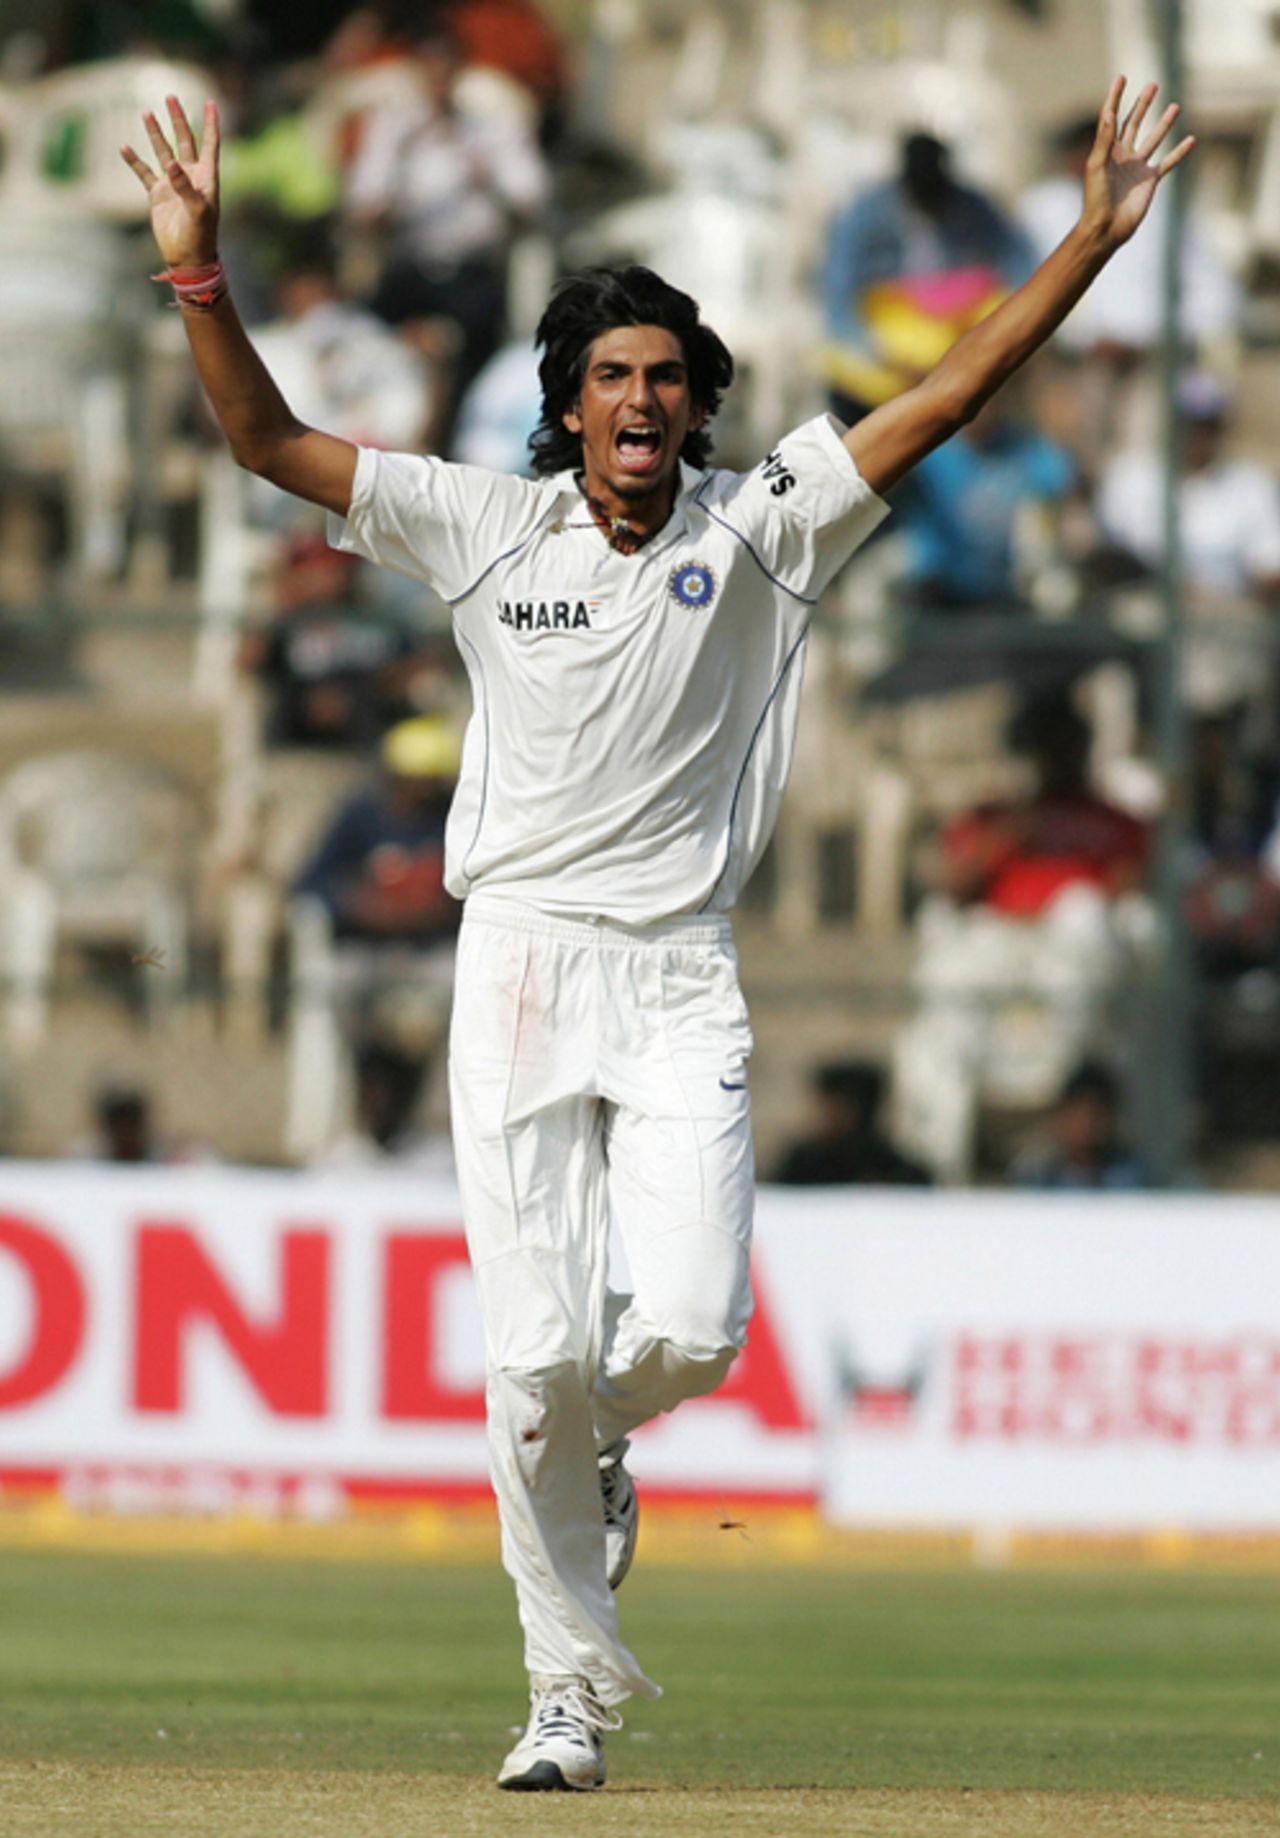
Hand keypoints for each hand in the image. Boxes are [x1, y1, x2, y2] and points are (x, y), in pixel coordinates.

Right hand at [120, 96, 220, 267]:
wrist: (187, 259)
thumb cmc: (200, 237)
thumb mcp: (197, 211)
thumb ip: (185, 186)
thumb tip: (172, 163)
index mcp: (206, 178)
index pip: (210, 144)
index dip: (211, 124)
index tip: (210, 102)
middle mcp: (190, 176)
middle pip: (185, 141)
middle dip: (178, 119)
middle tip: (171, 97)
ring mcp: (173, 184)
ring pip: (163, 152)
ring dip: (156, 134)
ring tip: (147, 113)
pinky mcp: (158, 195)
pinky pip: (144, 173)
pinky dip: (134, 161)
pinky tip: (124, 147)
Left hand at [1082, 76, 1195, 250]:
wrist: (1106, 227)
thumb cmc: (1096, 198)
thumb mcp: (1096, 165)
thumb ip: (1104, 139)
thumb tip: (1109, 113)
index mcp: (1107, 150)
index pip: (1111, 117)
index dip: (1115, 97)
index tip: (1121, 78)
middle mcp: (1123, 155)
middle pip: (1134, 123)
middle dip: (1143, 104)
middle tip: (1153, 85)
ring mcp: (1137, 167)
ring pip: (1153, 139)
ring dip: (1163, 123)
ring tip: (1175, 105)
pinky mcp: (1150, 181)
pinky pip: (1168, 162)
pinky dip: (1179, 152)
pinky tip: (1191, 140)